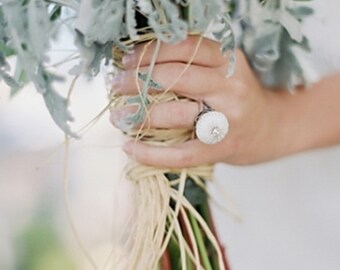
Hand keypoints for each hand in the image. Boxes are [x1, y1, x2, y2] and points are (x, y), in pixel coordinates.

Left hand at [110, 36, 331, 167]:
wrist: (272, 128)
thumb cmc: (237, 97)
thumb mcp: (222, 70)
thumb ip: (191, 65)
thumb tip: (139, 64)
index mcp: (228, 60)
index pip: (184, 47)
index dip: (150, 52)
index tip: (127, 62)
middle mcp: (230, 86)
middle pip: (175, 78)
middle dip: (137, 81)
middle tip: (116, 87)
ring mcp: (228, 119)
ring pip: (175, 114)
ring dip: (139, 116)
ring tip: (119, 117)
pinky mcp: (223, 148)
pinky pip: (181, 153)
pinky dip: (151, 154)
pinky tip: (130, 149)